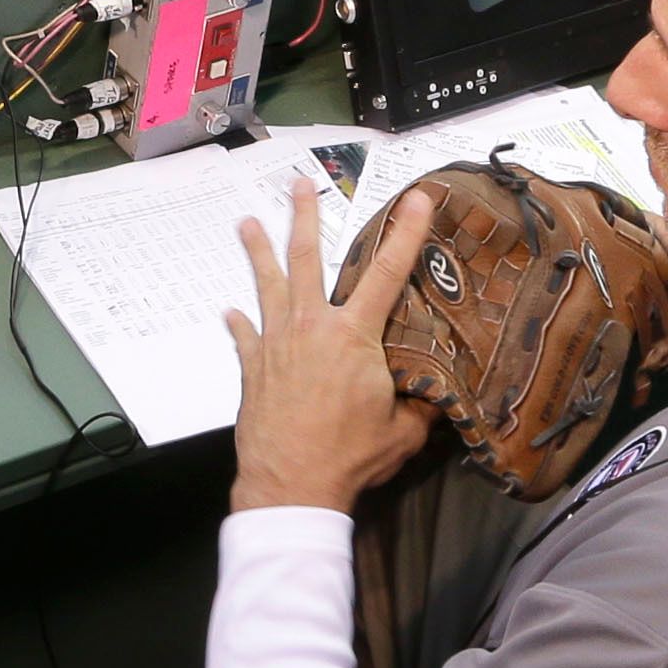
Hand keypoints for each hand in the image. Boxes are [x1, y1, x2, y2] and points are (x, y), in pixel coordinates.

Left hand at [226, 180, 436, 515]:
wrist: (292, 484)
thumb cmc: (349, 456)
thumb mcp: (403, 432)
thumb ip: (420, 405)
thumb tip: (437, 396)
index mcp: (354, 336)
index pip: (386, 273)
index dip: (405, 234)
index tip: (417, 198)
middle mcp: (311, 327)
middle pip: (307, 259)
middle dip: (305, 217)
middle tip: (300, 184)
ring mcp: (276, 344)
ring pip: (267, 286)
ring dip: (258, 252)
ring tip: (247, 222)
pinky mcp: (252, 368)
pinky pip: (244, 337)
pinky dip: (239, 324)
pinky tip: (230, 312)